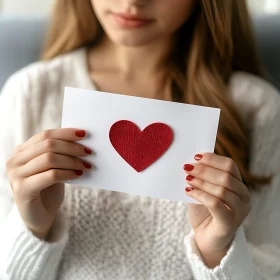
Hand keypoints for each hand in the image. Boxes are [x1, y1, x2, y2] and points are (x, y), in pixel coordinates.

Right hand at [5, 128, 92, 238]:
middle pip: (48, 145)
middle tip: (88, 152)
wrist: (39, 217)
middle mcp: (15, 160)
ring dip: (72, 160)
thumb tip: (81, 139)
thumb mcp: (53, 167)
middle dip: (72, 147)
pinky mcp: (22, 189)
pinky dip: (68, 173)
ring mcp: (16, 175)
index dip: (65, 133)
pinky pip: (51, 175)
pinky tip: (78, 175)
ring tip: (85, 165)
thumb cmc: (48, 189)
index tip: (84, 134)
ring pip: (50, 158)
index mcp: (21, 151)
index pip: (45, 135)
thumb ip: (59, 153)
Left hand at [183, 152, 250, 266]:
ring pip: (222, 190)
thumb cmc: (204, 211)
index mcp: (238, 185)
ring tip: (187, 179)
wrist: (206, 238)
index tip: (195, 156)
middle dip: (204, 170)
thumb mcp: (202, 190)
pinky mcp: (230, 223)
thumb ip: (200, 177)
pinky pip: (215, 204)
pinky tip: (188, 192)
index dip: (212, 159)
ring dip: (201, 182)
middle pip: (226, 176)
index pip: (230, 165)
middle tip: (187, 168)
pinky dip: (200, 195)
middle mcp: (243, 196)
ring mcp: (240, 211)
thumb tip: (190, 162)